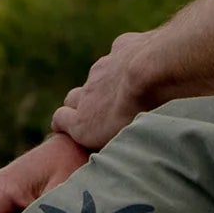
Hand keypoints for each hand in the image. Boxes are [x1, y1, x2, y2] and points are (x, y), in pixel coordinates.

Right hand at [50, 29, 159, 152]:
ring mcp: (103, 67)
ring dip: (107, 84)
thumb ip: (103, 143)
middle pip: (75, 96)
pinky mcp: (121, 47)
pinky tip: (142, 66)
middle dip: (81, 104)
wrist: (153, 70)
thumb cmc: (140, 112)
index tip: (65, 126)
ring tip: (130, 92)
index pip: (61, 118)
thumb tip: (107, 165)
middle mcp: (87, 91)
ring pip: (97, 75)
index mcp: (83, 120)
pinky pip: (118, 54)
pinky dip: (125, 60)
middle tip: (101, 114)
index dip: (63, 122)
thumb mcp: (118, 143)